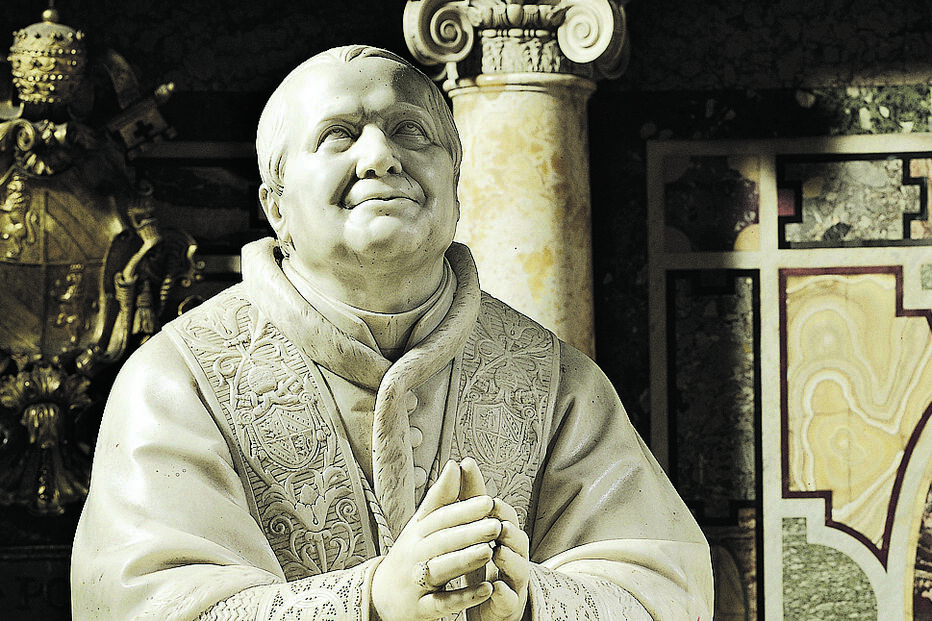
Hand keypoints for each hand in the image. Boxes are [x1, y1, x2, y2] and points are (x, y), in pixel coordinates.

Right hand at [371, 461, 500, 620]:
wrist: (379, 597)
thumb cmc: (409, 555)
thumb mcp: (420, 526)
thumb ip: (440, 498)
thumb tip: (455, 464)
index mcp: (416, 534)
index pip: (440, 519)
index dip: (463, 510)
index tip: (489, 501)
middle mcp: (413, 556)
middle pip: (441, 542)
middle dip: (469, 533)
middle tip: (496, 525)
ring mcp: (415, 584)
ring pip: (440, 570)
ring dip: (464, 561)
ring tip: (490, 551)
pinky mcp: (420, 610)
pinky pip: (442, 604)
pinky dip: (463, 598)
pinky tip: (487, 590)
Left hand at [460, 458, 529, 620]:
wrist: (485, 607)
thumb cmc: (479, 563)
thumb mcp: (471, 531)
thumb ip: (469, 499)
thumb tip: (463, 461)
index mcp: (504, 537)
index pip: (507, 517)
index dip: (500, 509)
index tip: (488, 500)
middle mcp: (514, 556)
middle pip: (519, 540)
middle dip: (510, 531)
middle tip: (498, 524)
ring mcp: (514, 582)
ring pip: (519, 568)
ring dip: (510, 559)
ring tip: (498, 552)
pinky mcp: (509, 605)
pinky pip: (509, 599)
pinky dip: (504, 594)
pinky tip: (495, 589)